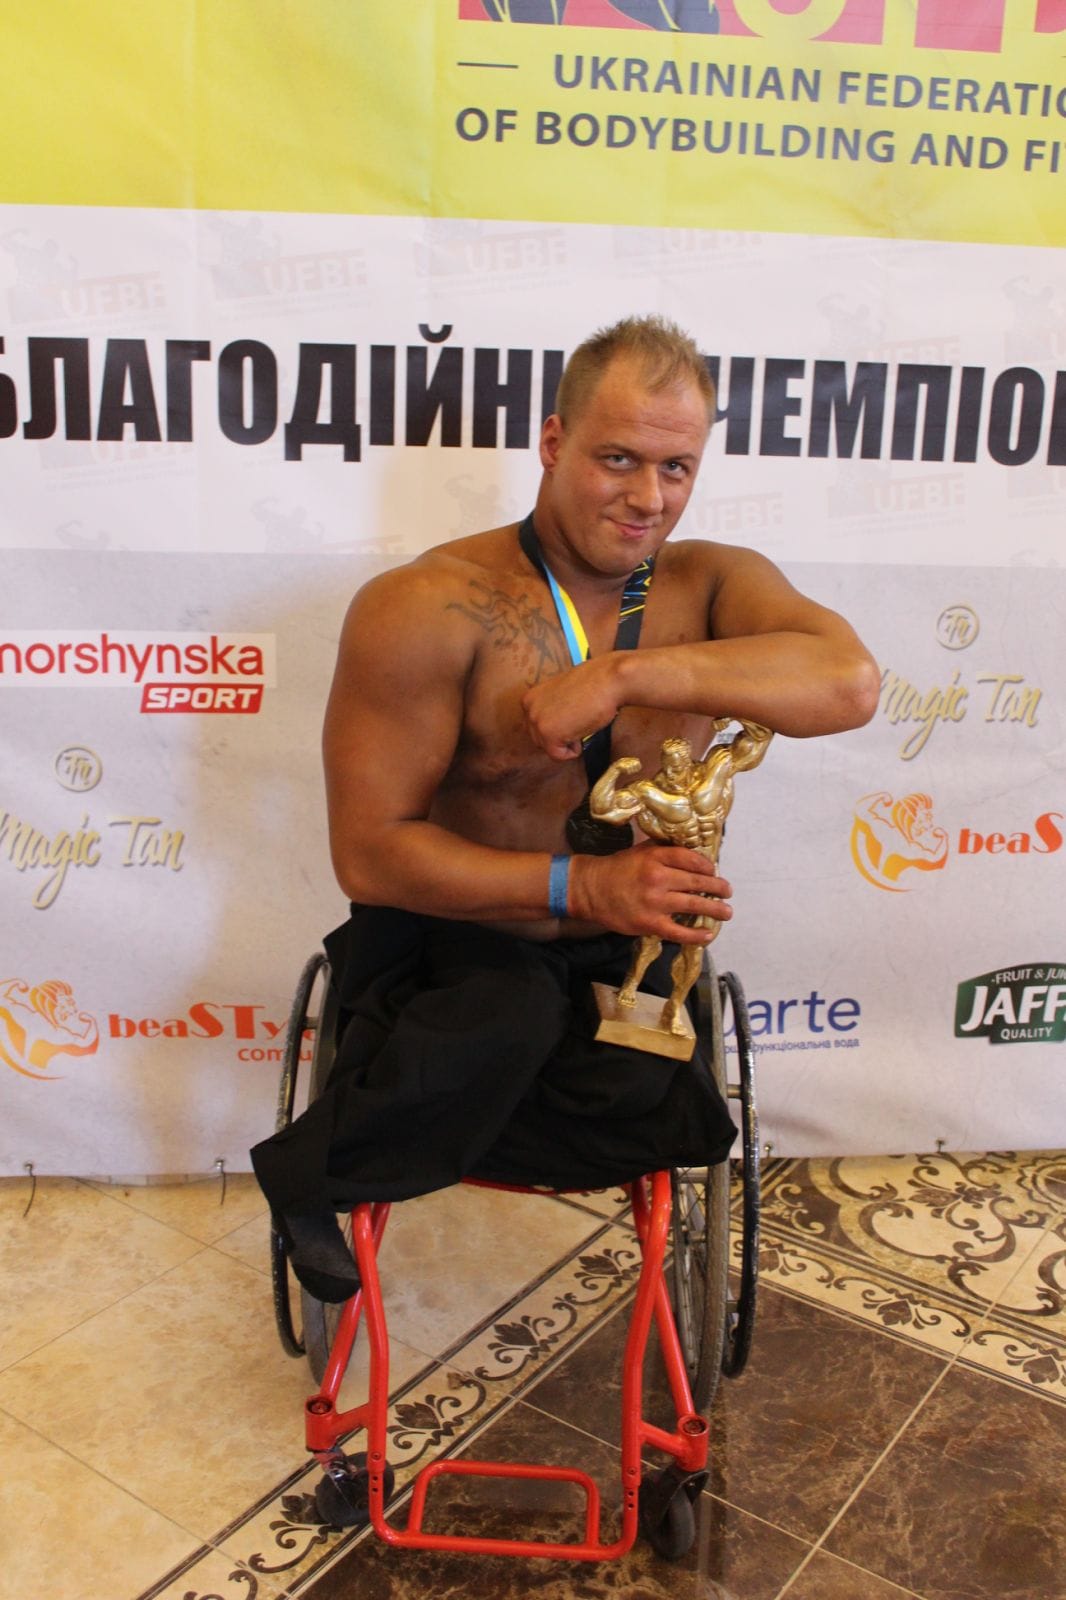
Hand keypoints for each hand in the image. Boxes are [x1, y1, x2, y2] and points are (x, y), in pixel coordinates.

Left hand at [522, 656, 621, 760]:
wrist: (609, 680)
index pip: (536, 727)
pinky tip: (582, 729)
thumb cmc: (593, 684)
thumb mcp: (562, 695)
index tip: (570, 719)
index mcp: (530, 698)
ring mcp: (537, 722)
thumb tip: (556, 724)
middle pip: (540, 740)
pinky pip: (558, 756)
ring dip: (567, 742)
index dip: (557, 727)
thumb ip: (552, 709)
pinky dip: (573, 750)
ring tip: (580, 722)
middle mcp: (529, 710)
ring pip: (549, 749)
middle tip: (577, 721)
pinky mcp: (549, 735)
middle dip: (559, 737)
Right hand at [568, 842, 732, 943]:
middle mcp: (657, 878)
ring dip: (714, 909)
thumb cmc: (618, 869)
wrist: (591, 889)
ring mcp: (655, 902)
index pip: (691, 859)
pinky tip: (708, 934)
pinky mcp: (650, 923)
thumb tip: (693, 855)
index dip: (707, 866)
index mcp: (656, 858)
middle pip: (697, 882)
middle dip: (717, 887)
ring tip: (726, 912)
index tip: (713, 871)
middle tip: (727, 891)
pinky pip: (678, 931)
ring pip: (693, 905)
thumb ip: (665, 850)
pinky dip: (696, 935)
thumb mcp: (641, 851)